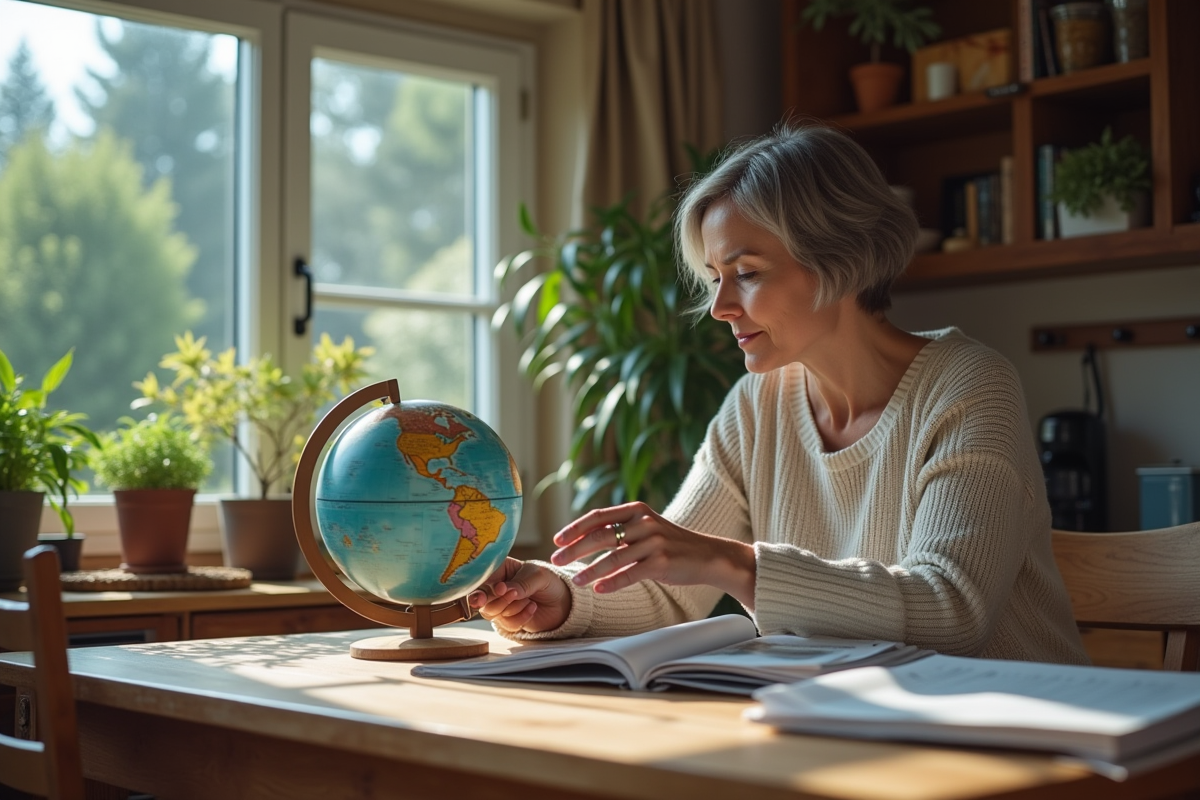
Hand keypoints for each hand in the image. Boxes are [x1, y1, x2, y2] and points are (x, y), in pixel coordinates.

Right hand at [467, 557, 571, 633]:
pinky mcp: (506, 620)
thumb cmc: (548, 582)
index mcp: (498, 569)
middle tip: (507, 596)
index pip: (480, 575)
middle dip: (491, 599)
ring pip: (490, 611)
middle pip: (479, 597)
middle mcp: (494, 587)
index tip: (499, 588)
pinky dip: (520, 618)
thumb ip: (521, 583)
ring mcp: (499, 604)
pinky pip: (505, 624)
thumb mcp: (538, 576)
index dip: (482, 583)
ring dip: (511, 608)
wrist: (562, 602)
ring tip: (528, 600)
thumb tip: (504, 590)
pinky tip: (532, 608)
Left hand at [550, 502, 755, 606]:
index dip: (575, 528)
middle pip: (600, 535)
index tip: (557, 540)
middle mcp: (644, 522)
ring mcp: (654, 542)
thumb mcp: (647, 528)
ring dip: (590, 570)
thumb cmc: (672, 545)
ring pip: (612, 558)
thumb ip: (622, 529)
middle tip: (556, 559)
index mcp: (637, 509)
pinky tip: (598, 589)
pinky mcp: (662, 563)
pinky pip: (630, 574)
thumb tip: (585, 537)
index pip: (598, 516)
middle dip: (574, 549)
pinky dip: (612, 583)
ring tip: (575, 580)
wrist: (709, 556)